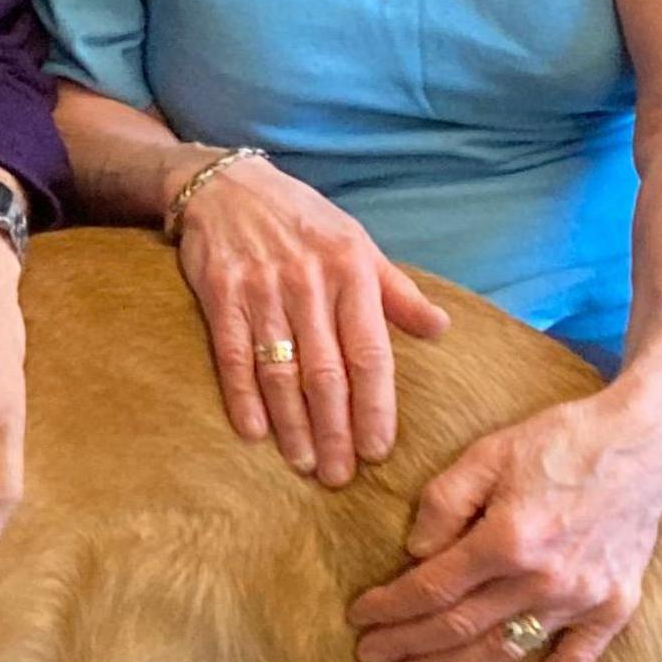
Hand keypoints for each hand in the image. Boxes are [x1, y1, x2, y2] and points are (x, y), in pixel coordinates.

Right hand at [172, 155, 449, 484]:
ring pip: (281, 369)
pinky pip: (233, 354)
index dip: (374, 405)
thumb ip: (397, 292)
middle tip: (341, 476)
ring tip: (305, 462)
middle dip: (335, 429)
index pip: (369, 351)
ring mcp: (262, 289)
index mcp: (351, 270)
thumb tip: (440, 329)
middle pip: (325, 371)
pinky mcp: (220, 294)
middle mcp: (308, 282)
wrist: (229, 185)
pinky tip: (255, 432)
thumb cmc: (303, 219)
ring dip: (293, 423)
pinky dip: (243, 396)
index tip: (378, 449)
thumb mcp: (358, 243)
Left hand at [344, 371, 661, 661]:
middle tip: (369, 654)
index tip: (360, 615)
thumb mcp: (490, 452)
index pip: (433, 586)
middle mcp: (543, 578)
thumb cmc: (561, 441)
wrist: (644, 445)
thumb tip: (416, 553)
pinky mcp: (614, 606)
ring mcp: (581, 598)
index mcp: (508, 538)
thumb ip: (445, 502)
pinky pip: (576, 658)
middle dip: (407, 643)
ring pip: (505, 647)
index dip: (392, 605)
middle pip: (460, 625)